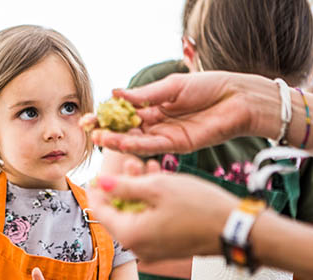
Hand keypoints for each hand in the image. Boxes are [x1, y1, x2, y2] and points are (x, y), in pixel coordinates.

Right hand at [81, 72, 276, 155]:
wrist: (237, 98)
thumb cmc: (208, 86)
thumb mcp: (171, 86)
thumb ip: (144, 95)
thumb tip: (115, 93)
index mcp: (153, 107)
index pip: (124, 114)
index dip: (106, 117)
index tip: (88, 118)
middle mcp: (156, 123)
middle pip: (126, 130)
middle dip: (106, 131)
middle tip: (89, 132)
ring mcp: (165, 136)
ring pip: (136, 141)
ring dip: (117, 141)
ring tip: (99, 139)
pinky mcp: (177, 146)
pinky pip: (152, 146)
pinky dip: (136, 145)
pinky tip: (122, 142)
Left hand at [87, 172, 239, 260]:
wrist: (235, 229)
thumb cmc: (198, 207)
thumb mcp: (157, 188)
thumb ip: (123, 186)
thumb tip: (101, 183)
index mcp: (130, 234)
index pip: (100, 211)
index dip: (98, 189)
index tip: (99, 172)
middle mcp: (138, 247)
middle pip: (118, 212)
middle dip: (123, 186)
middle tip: (130, 163)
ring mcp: (152, 249)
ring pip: (136, 215)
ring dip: (138, 190)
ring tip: (147, 166)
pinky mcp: (167, 246)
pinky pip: (150, 222)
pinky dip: (151, 202)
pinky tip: (160, 180)